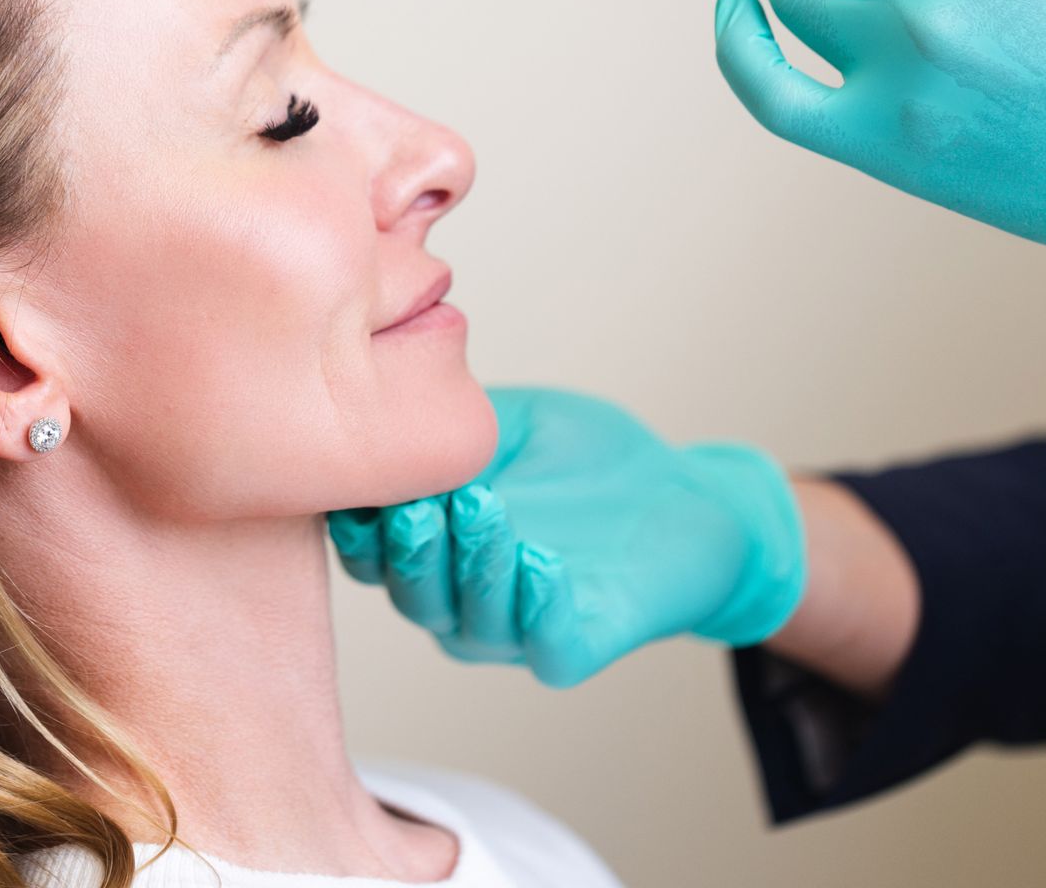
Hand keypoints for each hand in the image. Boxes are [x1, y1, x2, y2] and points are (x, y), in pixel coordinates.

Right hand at [326, 387, 804, 687]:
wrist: (686, 495)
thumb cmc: (590, 460)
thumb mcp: (506, 422)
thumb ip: (444, 423)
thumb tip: (381, 397)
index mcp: (430, 549)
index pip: (369, 551)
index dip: (359, 523)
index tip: (364, 478)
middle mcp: (459, 600)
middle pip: (411, 593)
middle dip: (410, 549)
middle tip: (419, 503)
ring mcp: (514, 631)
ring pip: (472, 619)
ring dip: (473, 564)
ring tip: (484, 506)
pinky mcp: (576, 647)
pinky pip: (548, 642)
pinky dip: (540, 606)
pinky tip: (540, 560)